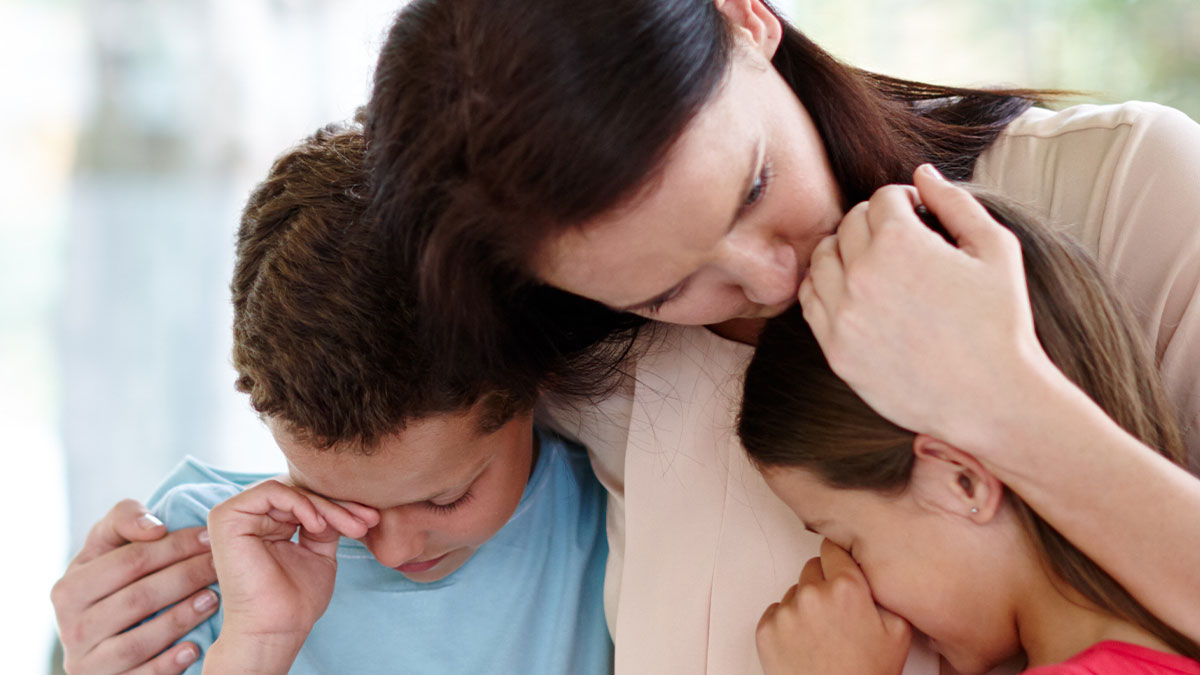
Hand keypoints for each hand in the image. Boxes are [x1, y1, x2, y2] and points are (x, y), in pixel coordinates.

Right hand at [51, 499, 218, 674]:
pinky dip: (168, 663)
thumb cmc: (114, 579)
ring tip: (214, 599)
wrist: (100, 635)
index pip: (130, 561)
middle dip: (185, 577)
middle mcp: (72, 627)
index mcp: (70, 588)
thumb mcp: (108, 546)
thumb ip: (124, 519)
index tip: (210, 537)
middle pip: (138, 598)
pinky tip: (195, 648)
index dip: (174, 546)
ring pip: (138, 641)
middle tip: (219, 565)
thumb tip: (155, 527)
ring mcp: (87, 662)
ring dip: (181, 618)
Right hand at [205, 480, 379, 650]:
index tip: (372, 520)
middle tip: (368, 520)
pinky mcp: (227, 518)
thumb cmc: (296, 601)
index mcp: (266, 523)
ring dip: (327, 507)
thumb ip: (324, 524)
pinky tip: (318, 524)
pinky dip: (300, 503)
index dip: (341, 507)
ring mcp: (234, 516)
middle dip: (340, 505)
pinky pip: (271, 492)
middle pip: (301, 494)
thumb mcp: (319, 552)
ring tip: (351, 527)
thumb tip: (342, 502)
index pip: (307, 500)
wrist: (276, 630)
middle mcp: (248, 516)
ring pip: (292, 491)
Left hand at [756, 539, 910, 674]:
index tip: (840, 565)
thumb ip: (884, 593)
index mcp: (846, 588)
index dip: (839, 558)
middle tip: (837, 611)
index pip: (833, 547)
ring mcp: (786, 611)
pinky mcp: (766, 629)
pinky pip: (776, 612)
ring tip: (822, 633)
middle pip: (812, 568)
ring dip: (806, 604)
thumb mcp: (898, 631)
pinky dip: (787, 623)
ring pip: (794, 592)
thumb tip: (873, 572)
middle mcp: (812, 594)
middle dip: (824, 583)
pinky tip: (805, 642)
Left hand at [798, 165, 1056, 454]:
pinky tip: (855, 293)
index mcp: (900, 242)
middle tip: (900, 242)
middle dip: (874, 223)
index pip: (881, 198)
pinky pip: (811, 300)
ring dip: (846, 251)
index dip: (904, 202)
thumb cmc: (1001, 322)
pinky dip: (827, 287)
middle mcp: (862, 273)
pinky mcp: (834, 348)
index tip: (919, 217)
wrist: (991, 399)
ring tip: (875, 265)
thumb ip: (956, 202)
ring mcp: (842, 313)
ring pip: (823, 258)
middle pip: (849, 224)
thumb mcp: (995, 249)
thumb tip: (923, 173)